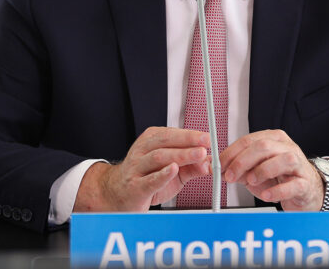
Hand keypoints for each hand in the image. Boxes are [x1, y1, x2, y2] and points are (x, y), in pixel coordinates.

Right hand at [73, 127, 210, 211]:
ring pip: (159, 157)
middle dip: (187, 141)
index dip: (190, 135)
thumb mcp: (172, 171)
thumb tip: (210, 162)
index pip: (171, 134)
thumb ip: (190, 166)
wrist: (118, 195)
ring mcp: (136, 168)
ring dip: (181, 155)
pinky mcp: (135, 187)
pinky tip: (173, 170)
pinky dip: (162, 175)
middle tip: (205, 143)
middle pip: (165, 142)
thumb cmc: (145, 179)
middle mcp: (142, 151)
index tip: (207, 138)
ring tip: (198, 155)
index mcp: (150, 142)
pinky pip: (149, 179)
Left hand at [220, 130, 328, 210]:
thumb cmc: (281, 178)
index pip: (249, 140)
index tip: (220, 165)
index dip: (231, 153)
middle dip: (242, 161)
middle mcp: (287, 148)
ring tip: (251, 182)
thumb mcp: (257, 170)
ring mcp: (298, 164)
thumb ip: (241, 168)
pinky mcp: (305, 183)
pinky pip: (292, 185)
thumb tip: (222, 170)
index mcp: (273, 139)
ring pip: (282, 159)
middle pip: (263, 147)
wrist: (305, 191)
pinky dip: (277, 191)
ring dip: (262, 171)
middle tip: (231, 176)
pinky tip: (267, 195)